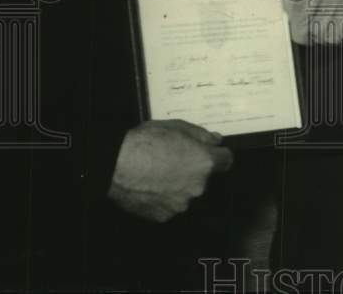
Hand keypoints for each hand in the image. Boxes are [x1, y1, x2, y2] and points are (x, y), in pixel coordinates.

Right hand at [108, 119, 233, 222]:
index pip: (226, 161)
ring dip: (178, 185)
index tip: (208, 153)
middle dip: (193, 170)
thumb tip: (216, 141)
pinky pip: (169, 205)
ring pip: (186, 193)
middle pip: (203, 178)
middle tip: (173, 160)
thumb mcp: (177, 127)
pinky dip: (163, 198)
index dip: (218, 155)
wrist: (116, 166)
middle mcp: (198, 187)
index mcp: (204, 163)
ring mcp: (181, 204)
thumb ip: (202, 135)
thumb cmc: (146, 141)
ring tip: (157, 175)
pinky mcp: (164, 216)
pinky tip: (150, 187)